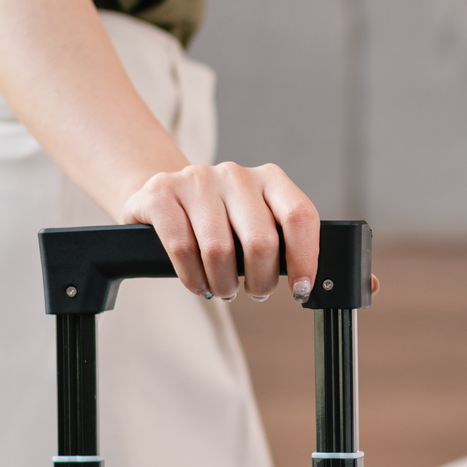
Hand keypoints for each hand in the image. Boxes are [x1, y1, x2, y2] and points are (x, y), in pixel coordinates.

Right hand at [119, 162, 318, 301]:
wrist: (164, 198)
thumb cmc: (220, 222)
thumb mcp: (254, 222)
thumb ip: (280, 241)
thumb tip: (305, 285)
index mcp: (269, 178)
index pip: (299, 215)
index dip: (304, 258)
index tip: (300, 289)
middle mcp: (235, 174)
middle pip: (261, 241)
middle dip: (261, 281)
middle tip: (256, 292)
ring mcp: (196, 179)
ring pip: (219, 251)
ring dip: (225, 284)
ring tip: (225, 289)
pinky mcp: (161, 193)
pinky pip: (183, 249)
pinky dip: (194, 279)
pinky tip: (199, 284)